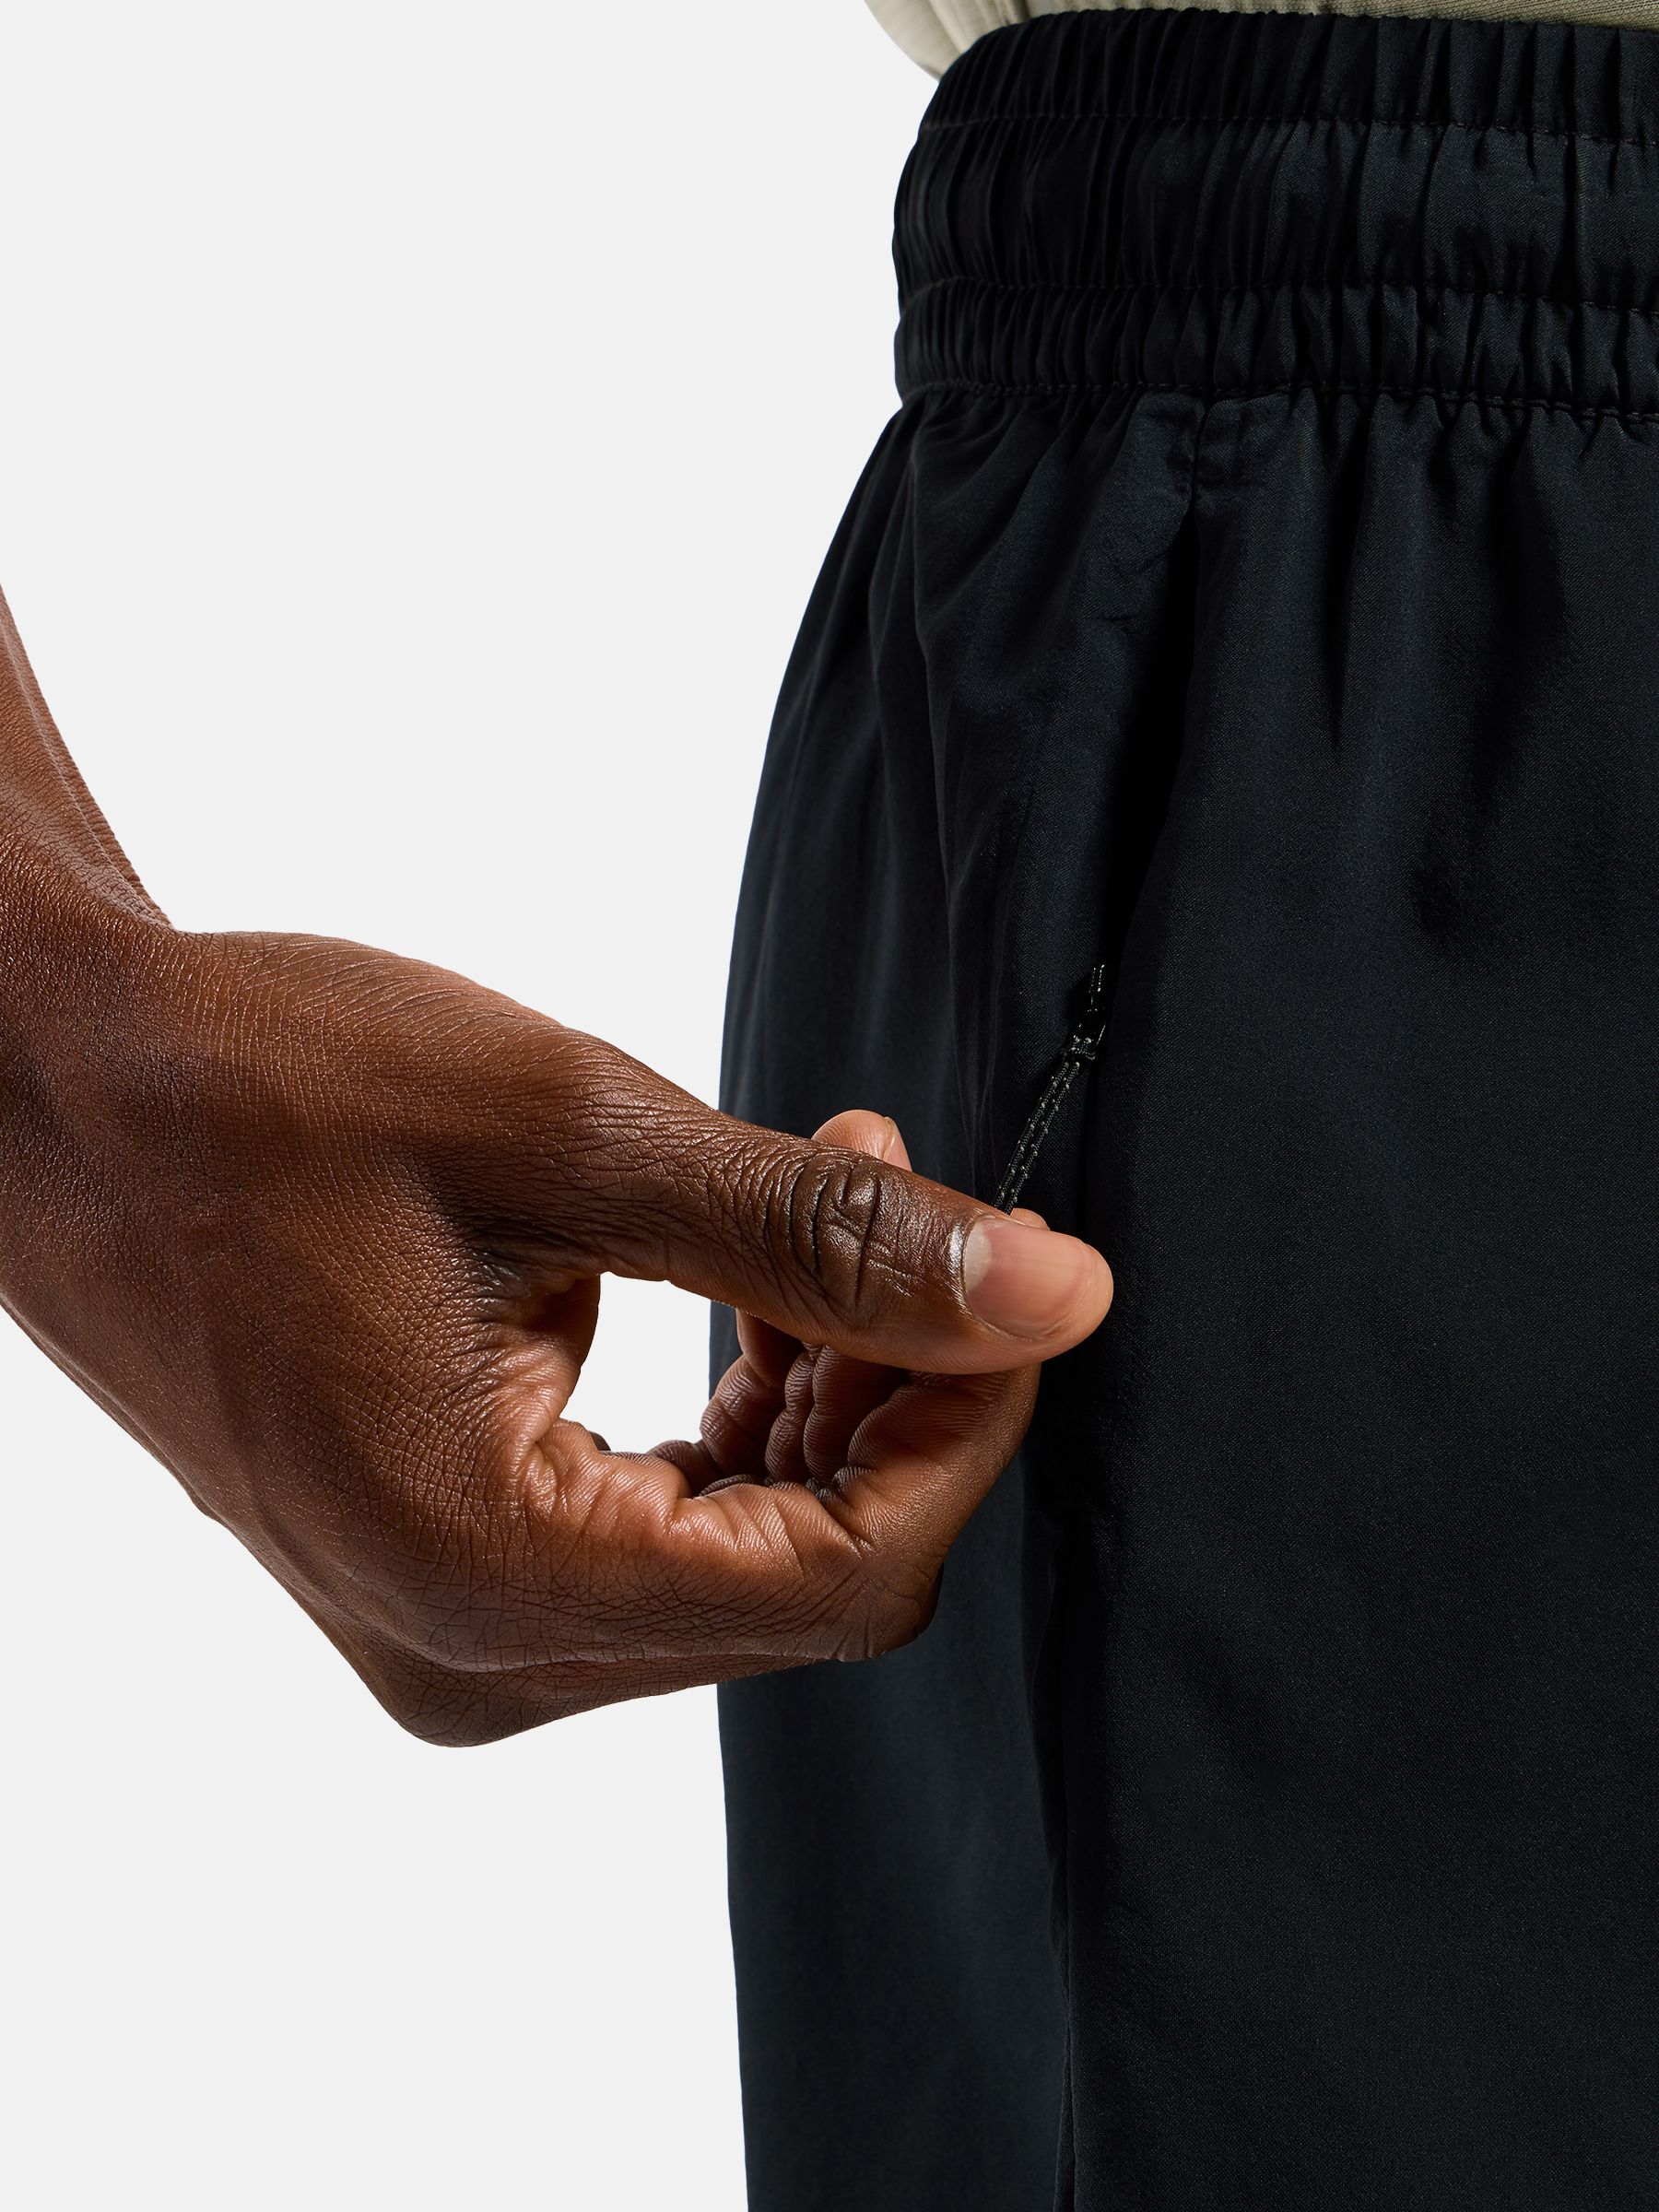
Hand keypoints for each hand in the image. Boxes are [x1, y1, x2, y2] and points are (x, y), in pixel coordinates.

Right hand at [2, 921, 1111, 1743]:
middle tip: (890, 1191)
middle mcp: (469, 1650)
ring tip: (816, 1207)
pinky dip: (732, 1421)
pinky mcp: (441, 1574)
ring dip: (817, 1394)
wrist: (62, 1097)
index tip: (1014, 1283)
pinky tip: (741, 1292)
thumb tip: (1053, 1294)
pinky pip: (655, 1539)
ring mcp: (448, 1628)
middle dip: (894, 1395)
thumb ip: (819, 1236)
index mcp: (485, 1569)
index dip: (967, 1428)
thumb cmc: (266, 1089)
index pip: (848, 1575)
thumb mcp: (568, 1134)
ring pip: (742, 1562)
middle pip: (805, 1580)